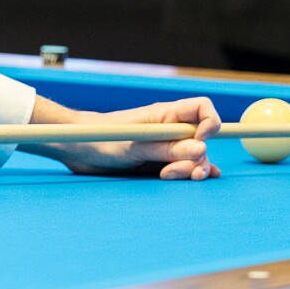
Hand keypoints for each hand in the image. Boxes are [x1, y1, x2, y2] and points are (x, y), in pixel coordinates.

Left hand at [22, 94, 220, 179]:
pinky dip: (191, 173)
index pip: (202, 109)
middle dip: (197, 157)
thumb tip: (201, 149)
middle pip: (201, 140)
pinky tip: (197, 179)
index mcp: (165, 115)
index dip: (210, 123)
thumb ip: (166, 149)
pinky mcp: (159, 162)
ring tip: (168, 177)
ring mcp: (165, 146)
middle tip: (178, 173)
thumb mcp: (134, 146)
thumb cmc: (102, 139)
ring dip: (189, 170)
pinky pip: (183, 167)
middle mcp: (169, 129)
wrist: (79, 149)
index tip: (201, 142)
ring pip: (193, 157)